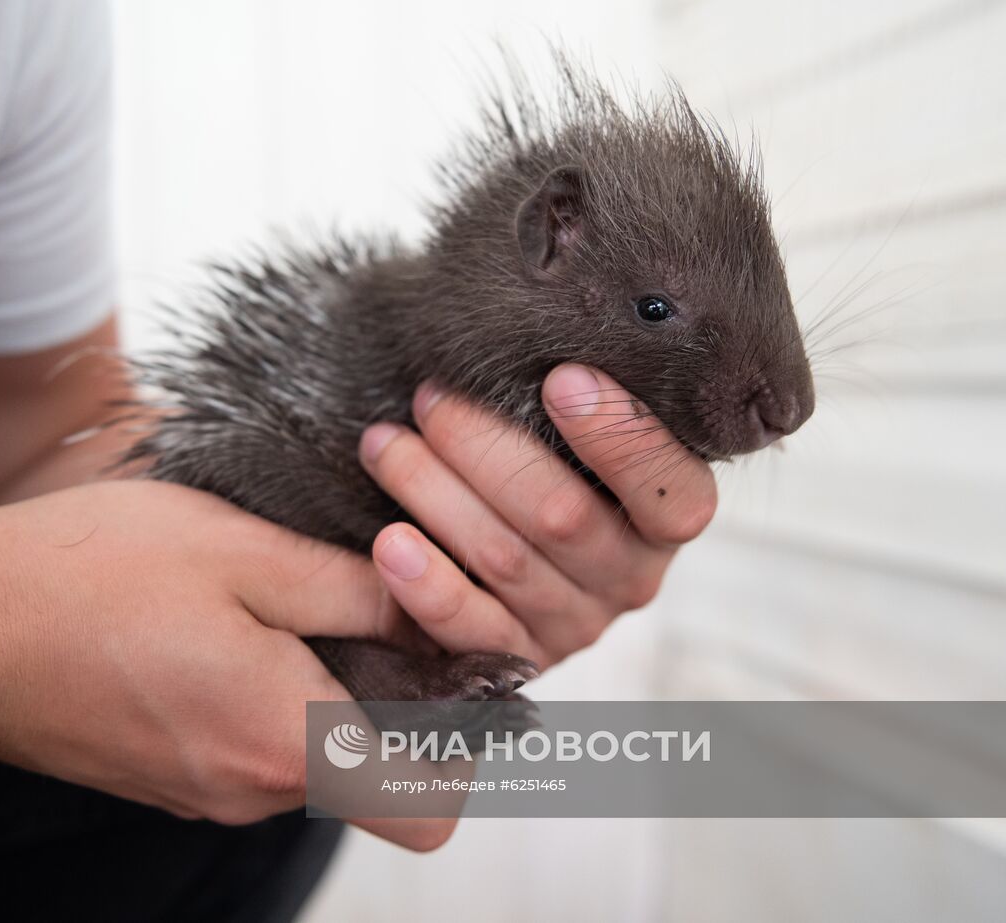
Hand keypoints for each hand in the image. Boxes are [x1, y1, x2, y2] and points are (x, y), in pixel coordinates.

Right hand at [0, 479, 452, 849]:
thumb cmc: (83, 575)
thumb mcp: (236, 549)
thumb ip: (348, 588)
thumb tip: (426, 605)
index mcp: (286, 740)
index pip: (429, 809)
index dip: (466, 751)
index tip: (452, 670)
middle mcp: (251, 788)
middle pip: (373, 778)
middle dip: (393, 701)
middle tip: (368, 603)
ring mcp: (204, 790)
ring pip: (311, 758)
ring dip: (322, 690)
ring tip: (281, 599)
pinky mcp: (167, 775)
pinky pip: (252, 748)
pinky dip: (266, 698)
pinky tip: (225, 624)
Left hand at [357, 363, 716, 666]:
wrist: (493, 560)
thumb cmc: (539, 461)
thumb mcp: (573, 430)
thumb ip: (579, 393)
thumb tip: (551, 290)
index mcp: (666, 518)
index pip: (673, 491)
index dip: (619, 437)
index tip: (561, 378)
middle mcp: (630, 578)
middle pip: (564, 517)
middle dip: (488, 448)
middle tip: (432, 396)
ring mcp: (572, 625)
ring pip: (505, 560)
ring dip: (436, 493)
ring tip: (383, 443)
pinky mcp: (513, 659)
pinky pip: (471, 631)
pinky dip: (427, 585)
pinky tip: (390, 542)